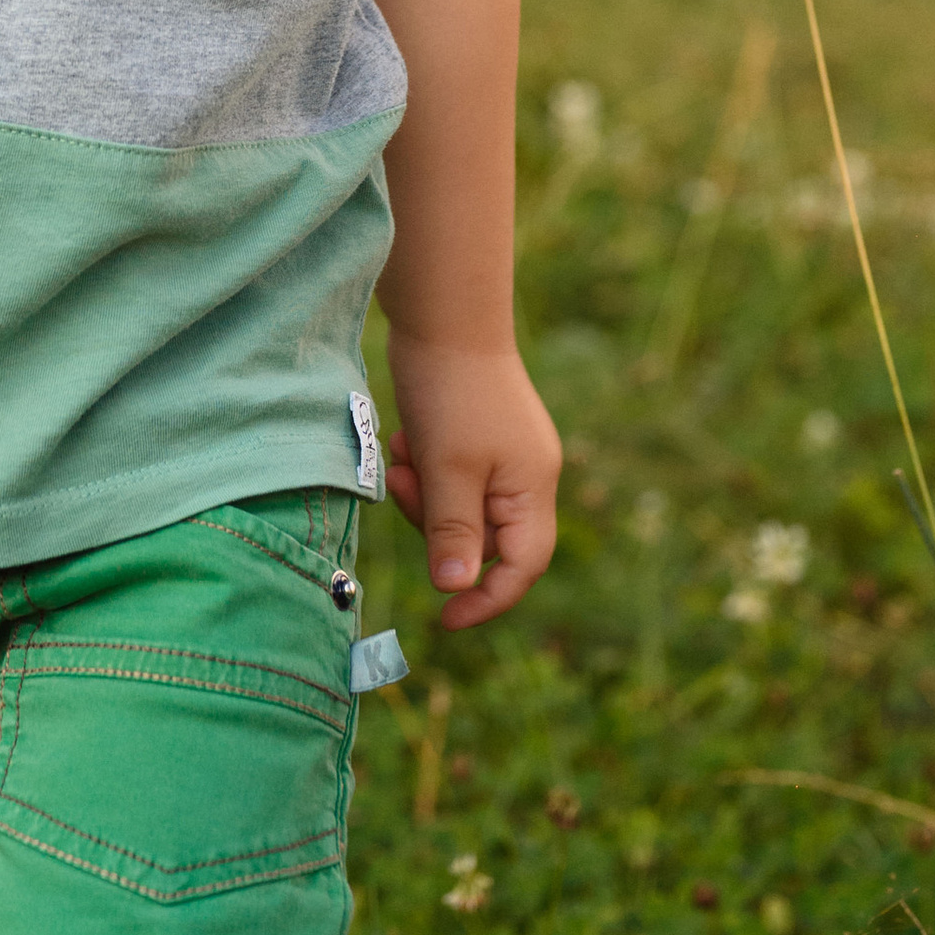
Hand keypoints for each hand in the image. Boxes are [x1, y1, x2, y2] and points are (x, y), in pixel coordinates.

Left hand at [383, 333, 560, 628]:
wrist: (444, 313)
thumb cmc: (451, 393)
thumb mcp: (447, 470)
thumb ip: (454, 534)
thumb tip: (455, 590)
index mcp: (532, 489)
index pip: (521, 567)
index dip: (486, 600)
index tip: (443, 620)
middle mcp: (526, 474)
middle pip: (483, 538)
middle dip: (436, 523)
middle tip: (402, 482)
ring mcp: (503, 452)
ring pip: (460, 507)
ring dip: (423, 493)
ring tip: (401, 454)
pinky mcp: (476, 433)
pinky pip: (449, 474)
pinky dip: (424, 467)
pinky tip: (406, 436)